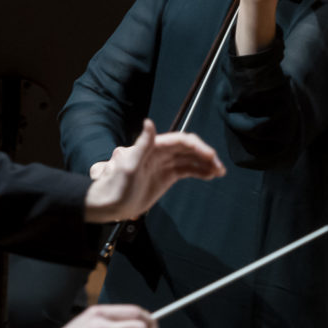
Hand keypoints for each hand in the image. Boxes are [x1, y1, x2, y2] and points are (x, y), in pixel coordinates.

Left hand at [84, 120, 223, 223]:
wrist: (109, 204)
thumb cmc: (115, 185)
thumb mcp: (129, 164)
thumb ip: (142, 144)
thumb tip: (149, 122)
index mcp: (153, 147)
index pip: (180, 141)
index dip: (197, 146)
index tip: (211, 156)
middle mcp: (160, 152)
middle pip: (188, 149)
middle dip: (205, 155)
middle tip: (219, 166)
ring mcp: (164, 164)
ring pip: (189, 159)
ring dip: (205, 163)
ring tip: (219, 171)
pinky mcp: (165, 176)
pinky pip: (186, 170)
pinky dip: (199, 171)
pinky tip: (209, 175)